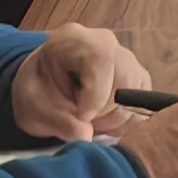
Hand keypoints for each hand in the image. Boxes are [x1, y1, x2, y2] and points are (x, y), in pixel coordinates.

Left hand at [9, 23, 151, 142]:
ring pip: (138, 90)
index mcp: (74, 40)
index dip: (96, 96)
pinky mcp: (136, 74)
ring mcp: (124, 56)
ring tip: (93, 121)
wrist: (41, 84)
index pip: (101, 60)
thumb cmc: (35, 90)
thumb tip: (87, 136)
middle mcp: (105, 41)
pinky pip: (143, 99)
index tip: (81, 118)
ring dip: (118, 116)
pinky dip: (127, 117)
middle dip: (108, 110)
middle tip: (86, 124)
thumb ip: (58, 121)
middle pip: (126, 77)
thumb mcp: (34, 108)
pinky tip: (105, 119)